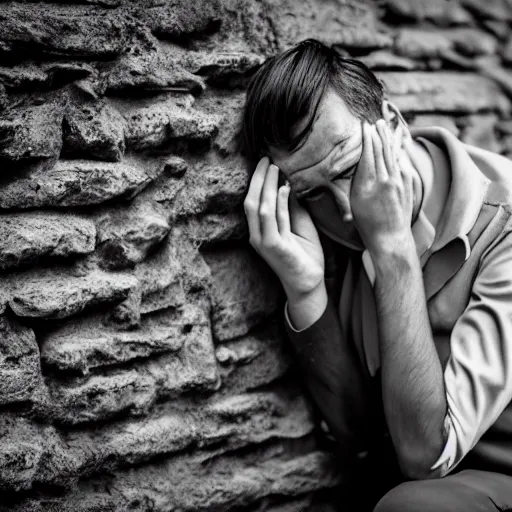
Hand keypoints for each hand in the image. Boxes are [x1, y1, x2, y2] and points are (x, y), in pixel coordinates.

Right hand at [244, 157, 324, 300]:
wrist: (308, 283)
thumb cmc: (303, 254)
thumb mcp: (297, 225)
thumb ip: (290, 207)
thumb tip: (288, 183)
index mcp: (259, 230)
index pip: (253, 201)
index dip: (258, 181)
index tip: (266, 163)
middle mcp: (257, 235)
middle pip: (251, 201)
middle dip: (258, 179)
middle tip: (267, 159)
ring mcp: (264, 242)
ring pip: (262, 207)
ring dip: (269, 186)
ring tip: (276, 168)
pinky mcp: (275, 246)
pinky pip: (275, 219)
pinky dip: (280, 202)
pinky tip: (286, 188)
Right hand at [350, 120, 413, 254]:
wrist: (390, 238)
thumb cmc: (367, 223)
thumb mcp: (355, 202)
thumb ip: (358, 180)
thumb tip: (362, 163)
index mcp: (367, 184)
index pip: (368, 154)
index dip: (367, 139)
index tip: (364, 127)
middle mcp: (384, 180)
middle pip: (381, 151)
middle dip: (378, 134)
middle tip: (375, 121)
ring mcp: (398, 182)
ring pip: (392, 154)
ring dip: (389, 138)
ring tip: (385, 126)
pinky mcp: (408, 185)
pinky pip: (402, 163)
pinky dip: (399, 151)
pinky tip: (399, 143)